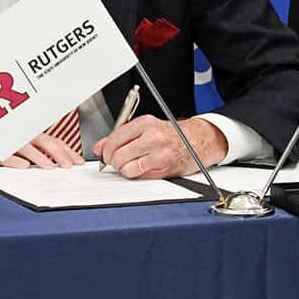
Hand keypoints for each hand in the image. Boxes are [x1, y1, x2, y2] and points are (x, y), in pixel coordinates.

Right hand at [0, 133, 83, 169]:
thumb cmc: (11, 158)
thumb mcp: (31, 156)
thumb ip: (47, 158)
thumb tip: (70, 166)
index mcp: (32, 137)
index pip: (53, 141)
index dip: (67, 151)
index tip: (77, 162)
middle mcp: (21, 138)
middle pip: (42, 140)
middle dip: (57, 153)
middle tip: (67, 165)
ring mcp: (7, 144)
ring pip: (25, 146)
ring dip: (38, 156)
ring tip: (49, 167)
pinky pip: (4, 155)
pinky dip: (15, 160)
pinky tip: (24, 167)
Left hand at [95, 116, 227, 179]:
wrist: (198, 141)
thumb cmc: (172, 135)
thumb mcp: (146, 128)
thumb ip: (121, 136)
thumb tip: (99, 147)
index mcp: (145, 123)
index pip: (115, 138)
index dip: (106, 150)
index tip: (105, 155)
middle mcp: (152, 136)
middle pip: (118, 154)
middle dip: (113, 161)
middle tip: (117, 162)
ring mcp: (158, 152)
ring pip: (126, 168)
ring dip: (124, 170)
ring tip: (130, 165)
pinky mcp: (164, 167)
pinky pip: (139, 175)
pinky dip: (136, 175)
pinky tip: (142, 169)